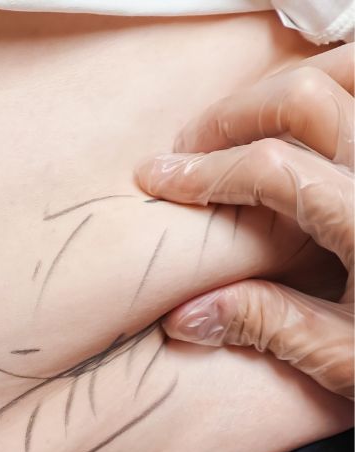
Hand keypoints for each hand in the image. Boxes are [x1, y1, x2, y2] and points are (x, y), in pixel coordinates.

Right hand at [135, 44, 353, 399]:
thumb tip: (187, 316)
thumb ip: (273, 325)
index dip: (202, 172)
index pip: (270, 169)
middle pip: (305, 97)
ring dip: (293, 81)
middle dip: (232, 115)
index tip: (159, 180)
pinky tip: (320, 114)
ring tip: (251, 116)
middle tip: (192, 148)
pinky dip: (342, 85)